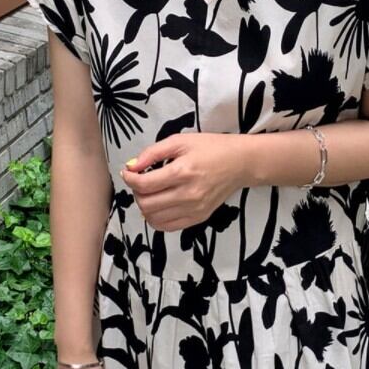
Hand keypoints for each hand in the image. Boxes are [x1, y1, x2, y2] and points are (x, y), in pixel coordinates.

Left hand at [119, 133, 247, 230]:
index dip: (129, 178)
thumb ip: (152, 153)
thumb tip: (131, 167)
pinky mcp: (199, 218)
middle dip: (136, 192)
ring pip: (154, 218)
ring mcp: (194, 209)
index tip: (128, 172)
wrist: (240, 163)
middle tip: (140, 181)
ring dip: (145, 206)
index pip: (144, 184)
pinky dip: (156, 218)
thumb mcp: (180, 141)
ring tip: (150, 193)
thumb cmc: (211, 148)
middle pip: (146, 203)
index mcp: (182, 172)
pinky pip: (167, 227)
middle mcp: (188, 194)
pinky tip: (159, 205)